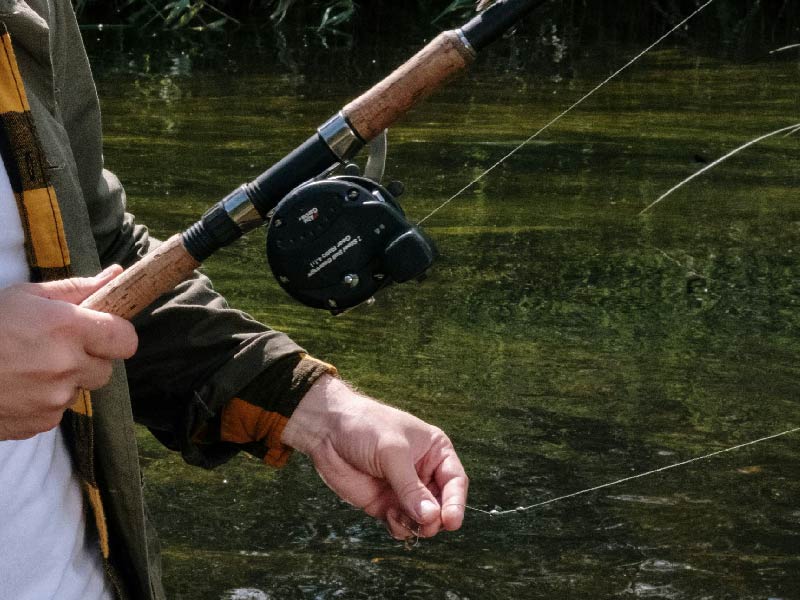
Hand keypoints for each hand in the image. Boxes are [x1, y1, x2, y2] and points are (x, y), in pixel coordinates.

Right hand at [0, 266, 137, 439]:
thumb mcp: (26, 296)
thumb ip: (77, 289)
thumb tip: (116, 274)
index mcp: (68, 328)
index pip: (126, 339)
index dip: (117, 335)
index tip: (103, 332)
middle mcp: (67, 365)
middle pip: (106, 369)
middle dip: (89, 359)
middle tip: (57, 348)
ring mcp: (54, 399)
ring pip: (80, 390)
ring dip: (65, 381)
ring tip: (29, 367)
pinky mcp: (40, 423)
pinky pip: (57, 411)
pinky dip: (44, 402)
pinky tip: (18, 387)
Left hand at [282, 375, 467, 539]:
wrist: (327, 429)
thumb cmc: (365, 427)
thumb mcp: (392, 453)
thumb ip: (411, 487)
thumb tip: (431, 517)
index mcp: (435, 452)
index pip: (455, 481)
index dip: (456, 503)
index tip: (451, 522)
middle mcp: (423, 473)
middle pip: (442, 506)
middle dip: (434, 519)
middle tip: (424, 525)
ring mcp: (404, 491)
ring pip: (423, 520)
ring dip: (416, 525)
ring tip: (399, 517)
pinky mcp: (385, 504)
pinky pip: (401, 525)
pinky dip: (399, 527)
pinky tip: (389, 517)